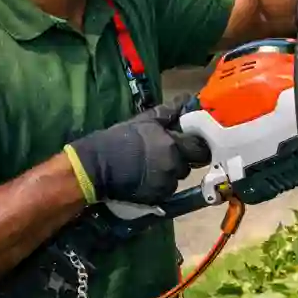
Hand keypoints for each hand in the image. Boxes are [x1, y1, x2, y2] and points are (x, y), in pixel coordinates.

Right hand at [63, 96, 209, 204]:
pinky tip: (145, 179)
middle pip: (188, 165)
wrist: (97, 166)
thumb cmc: (119, 139)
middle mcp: (174, 166)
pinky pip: (166, 192)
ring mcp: (166, 184)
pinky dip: (160, 186)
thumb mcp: (143, 120)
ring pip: (177, 179)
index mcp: (174, 145)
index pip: (199, 149)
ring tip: (152, 167)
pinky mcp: (157, 198)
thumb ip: (168, 112)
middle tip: (165, 154)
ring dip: (170, 173)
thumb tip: (187, 100)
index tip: (190, 144)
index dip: (196, 147)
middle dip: (181, 160)